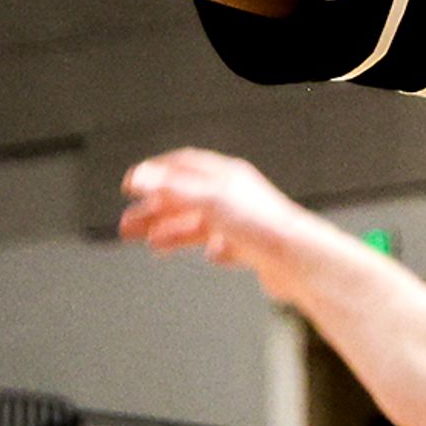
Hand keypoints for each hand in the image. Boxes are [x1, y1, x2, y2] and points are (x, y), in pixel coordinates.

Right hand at [117, 147, 313, 275]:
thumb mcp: (209, 200)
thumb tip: (141, 175)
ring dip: (174, 232)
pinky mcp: (255, 247)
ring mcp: (245, 221)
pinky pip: (226, 245)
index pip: (183, 165)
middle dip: (155, 210)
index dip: (154, 173)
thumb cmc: (261, 226)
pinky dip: (209, 248)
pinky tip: (206, 256)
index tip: (131, 184)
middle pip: (187, 197)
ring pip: (202, 223)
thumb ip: (173, 188)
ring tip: (152, 244)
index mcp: (225, 176)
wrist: (298, 260)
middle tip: (127, 226)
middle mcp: (235, 195)